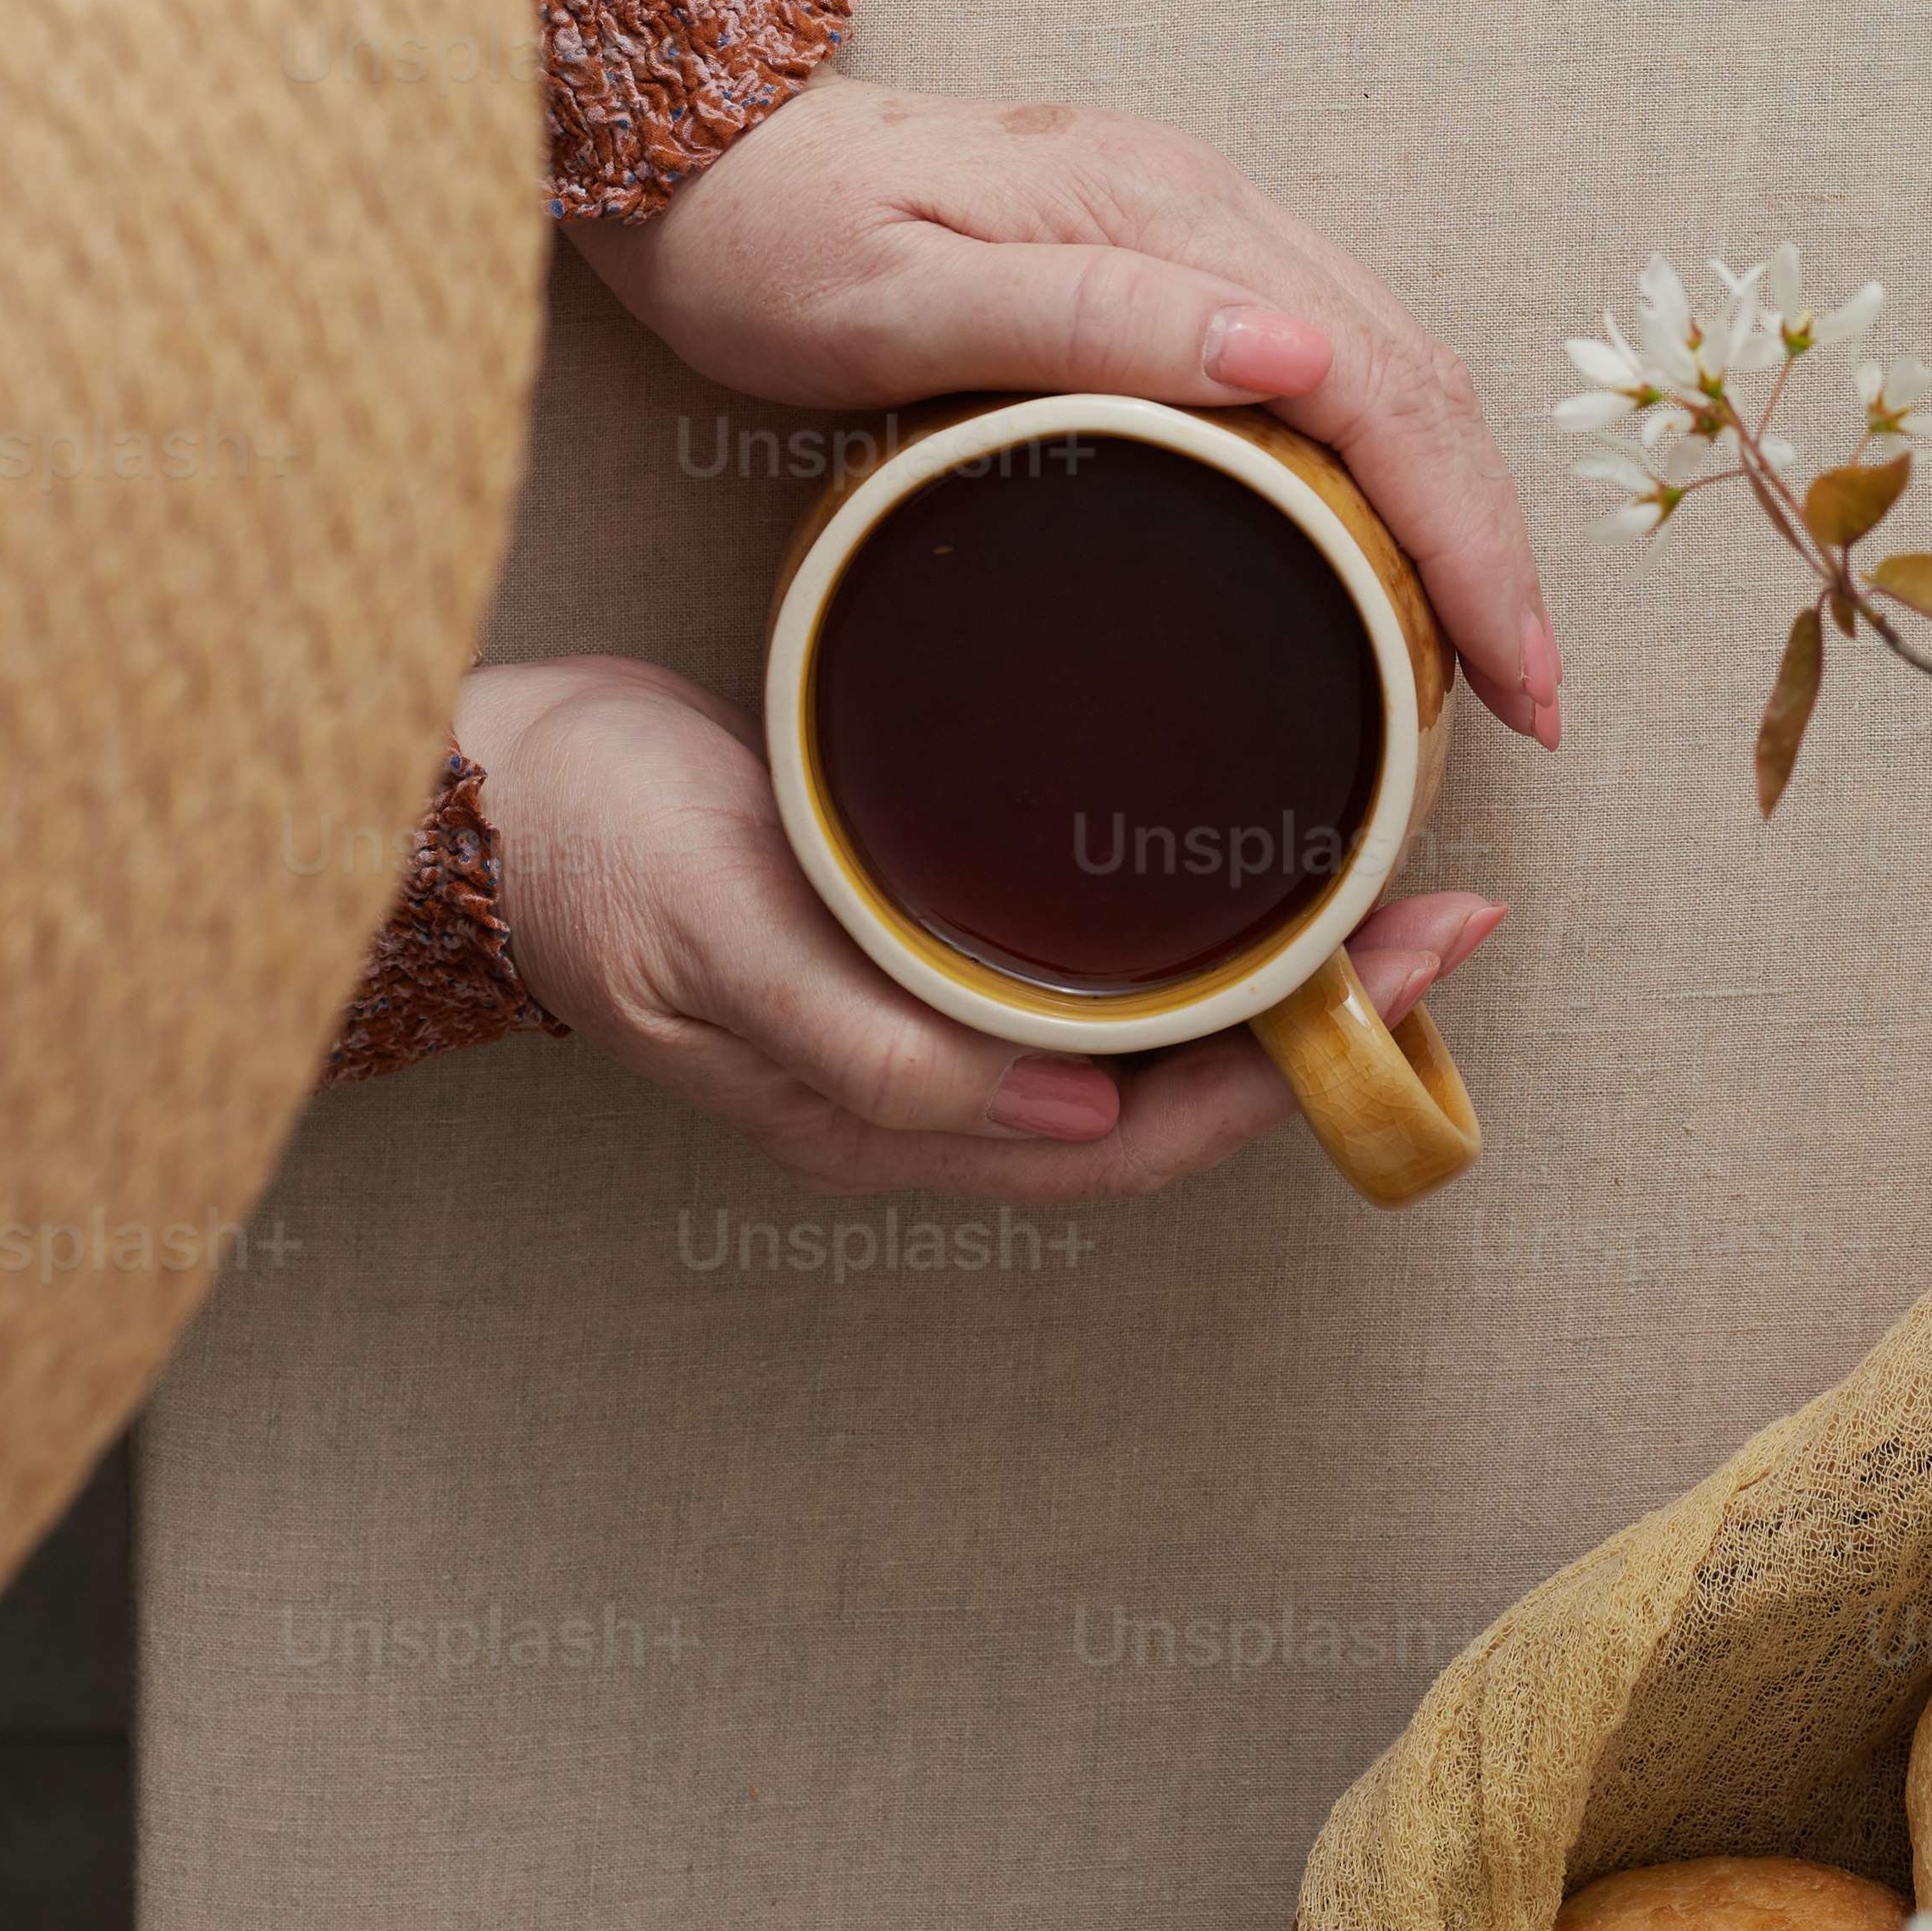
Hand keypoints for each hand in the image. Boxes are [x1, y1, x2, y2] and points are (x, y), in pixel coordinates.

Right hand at [457, 653, 1503, 1194]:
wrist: (479, 793)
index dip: (1296, 1070)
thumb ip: (877, 1044)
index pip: (1148, 1137)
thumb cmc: (591, 854)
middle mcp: (929, 1092)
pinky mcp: (910, 930)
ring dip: (1268, 976)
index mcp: (893, 1118)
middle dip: (1324, 1023)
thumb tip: (1074, 1121)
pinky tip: (1237, 850)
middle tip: (1451, 911)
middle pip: (1172, 1097)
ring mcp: (921, 1017)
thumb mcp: (721, 938)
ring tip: (1385, 885)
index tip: (1422, 957)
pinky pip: (1083, 966)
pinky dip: (1181, 924)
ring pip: (1140, 1038)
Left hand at [567, 75, 1561, 744]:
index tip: (1517, 674)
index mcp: (1165, 214)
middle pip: (1415, 374)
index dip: (1467, 537)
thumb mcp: (896, 300)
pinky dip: (1384, 465)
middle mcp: (1204, 202)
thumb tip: (1292, 359)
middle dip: (1494, 540)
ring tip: (1478, 653)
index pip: (1380, 384)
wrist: (693, 151)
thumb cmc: (767, 245)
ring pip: (1383, 364)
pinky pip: (1321, 360)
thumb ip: (1085, 321)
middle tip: (1531, 702)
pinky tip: (1376, 550)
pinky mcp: (1157, 252)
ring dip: (1452, 505)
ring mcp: (1188, 221)